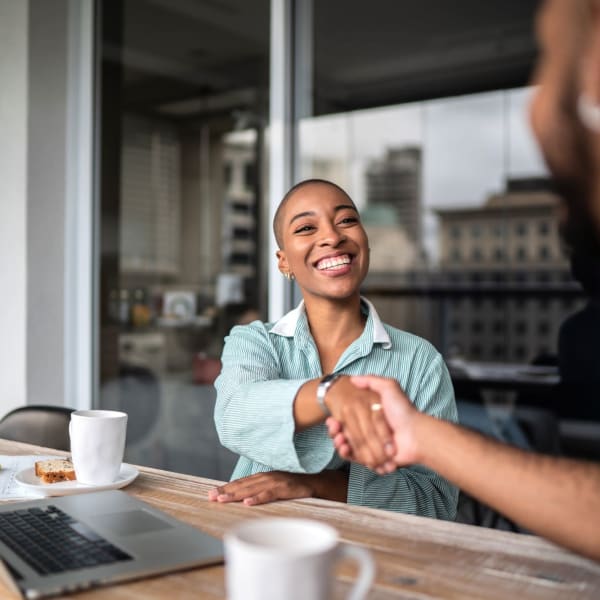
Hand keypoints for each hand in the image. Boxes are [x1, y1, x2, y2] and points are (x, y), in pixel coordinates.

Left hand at [207, 470, 346, 505]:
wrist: (322, 482)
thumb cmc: (298, 487)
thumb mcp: (278, 487)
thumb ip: (263, 490)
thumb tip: (246, 499)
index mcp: (265, 476)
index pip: (242, 482)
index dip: (227, 487)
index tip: (211, 493)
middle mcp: (269, 476)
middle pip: (244, 484)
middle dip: (226, 491)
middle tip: (211, 497)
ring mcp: (278, 481)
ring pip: (253, 488)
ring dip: (237, 494)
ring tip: (222, 499)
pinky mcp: (288, 488)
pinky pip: (271, 494)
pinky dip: (259, 497)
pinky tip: (247, 502)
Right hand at [328, 376, 420, 467]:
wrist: (415, 434)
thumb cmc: (403, 411)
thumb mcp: (389, 387)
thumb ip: (372, 381)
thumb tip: (353, 378)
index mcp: (370, 417)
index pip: (348, 420)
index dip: (337, 420)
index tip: (332, 419)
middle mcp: (370, 432)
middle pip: (345, 434)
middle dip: (336, 432)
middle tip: (333, 428)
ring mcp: (371, 446)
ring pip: (348, 446)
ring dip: (339, 443)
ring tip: (338, 438)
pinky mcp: (373, 459)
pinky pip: (356, 458)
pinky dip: (347, 454)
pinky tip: (344, 446)